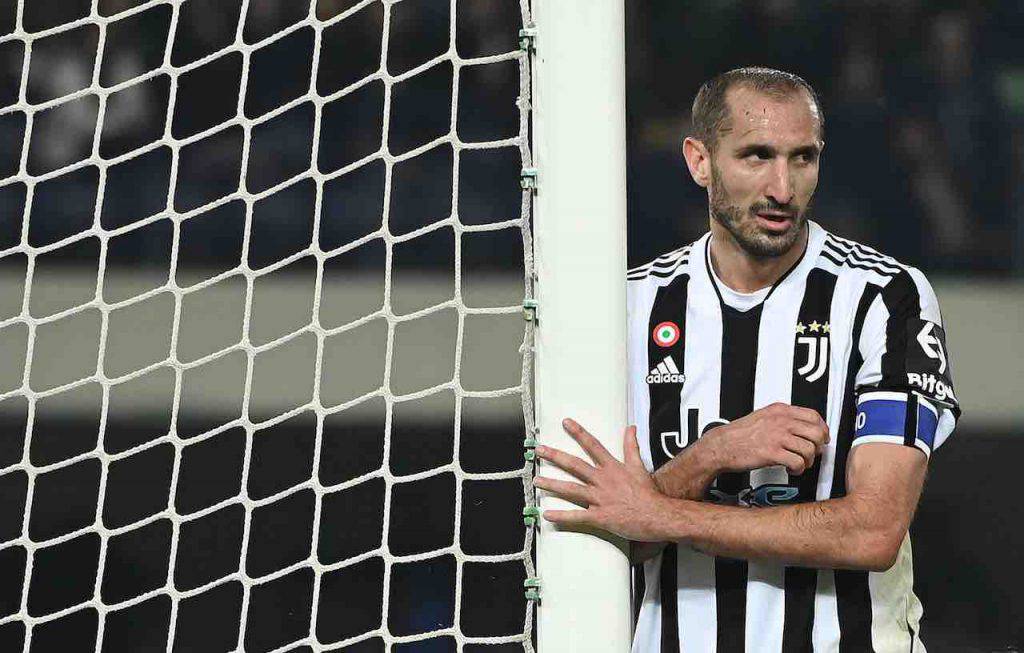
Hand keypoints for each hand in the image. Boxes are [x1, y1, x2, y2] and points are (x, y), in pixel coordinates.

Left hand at [534, 418, 671, 541]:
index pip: (592, 445)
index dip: (578, 433)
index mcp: (612, 468)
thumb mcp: (639, 466)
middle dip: (555, 456)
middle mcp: (603, 481)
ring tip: (536, 481)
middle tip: (538, 449)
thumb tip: (631, 427)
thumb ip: (632, 446)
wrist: (659, 515)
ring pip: (571, 490)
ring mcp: (600, 499)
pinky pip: (577, 517)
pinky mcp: (600, 517)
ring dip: (552, 484)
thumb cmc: (649, 493)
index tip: (566, 422)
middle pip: (575, 465)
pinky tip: (547, 515)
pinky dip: (561, 516)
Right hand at [703, 402, 828, 474]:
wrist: (722, 445)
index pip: (813, 416)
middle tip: (812, 454)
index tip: (821, 438)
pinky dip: (798, 469)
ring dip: (809, 461)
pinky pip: (798, 462)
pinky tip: (791, 470)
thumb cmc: (740, 434)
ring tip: (800, 464)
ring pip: (809, 449)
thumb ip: (783, 419)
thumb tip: (804, 428)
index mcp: (779, 410)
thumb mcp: (763, 416)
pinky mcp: (771, 453)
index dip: (822, 429)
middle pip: (816, 432)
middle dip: (818, 447)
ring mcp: (776, 436)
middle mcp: (780, 421)